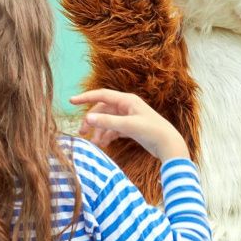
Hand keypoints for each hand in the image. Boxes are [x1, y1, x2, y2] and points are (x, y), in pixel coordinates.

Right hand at [70, 89, 188, 160]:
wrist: (169, 145)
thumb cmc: (152, 131)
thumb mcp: (128, 126)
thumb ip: (107, 122)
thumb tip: (88, 118)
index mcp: (127, 100)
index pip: (102, 95)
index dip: (86, 97)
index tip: (71, 101)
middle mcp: (127, 106)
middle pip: (102, 110)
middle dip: (92, 121)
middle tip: (81, 133)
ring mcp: (129, 117)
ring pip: (107, 121)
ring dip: (99, 131)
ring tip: (95, 144)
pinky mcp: (131, 128)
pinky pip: (114, 129)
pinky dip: (107, 135)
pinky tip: (104, 144)